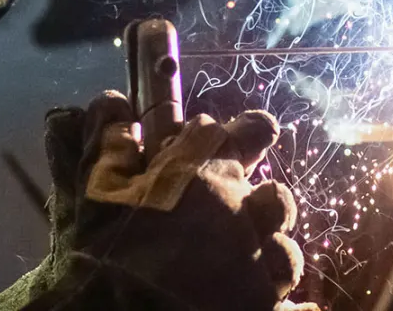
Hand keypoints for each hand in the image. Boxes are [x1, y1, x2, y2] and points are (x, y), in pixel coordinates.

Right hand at [32, 92, 316, 310]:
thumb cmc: (106, 252)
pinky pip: (299, 310)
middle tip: (230, 222)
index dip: (246, 135)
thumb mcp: (92, 188)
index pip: (252, 131)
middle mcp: (244, 215)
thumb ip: (107, 140)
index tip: (235, 144)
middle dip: (259, 207)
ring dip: (269, 258)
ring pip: (287, 254)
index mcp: (207, 175)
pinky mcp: (265, 309)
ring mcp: (260, 267)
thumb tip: (114, 102)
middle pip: (276, 198)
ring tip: (240, 274)